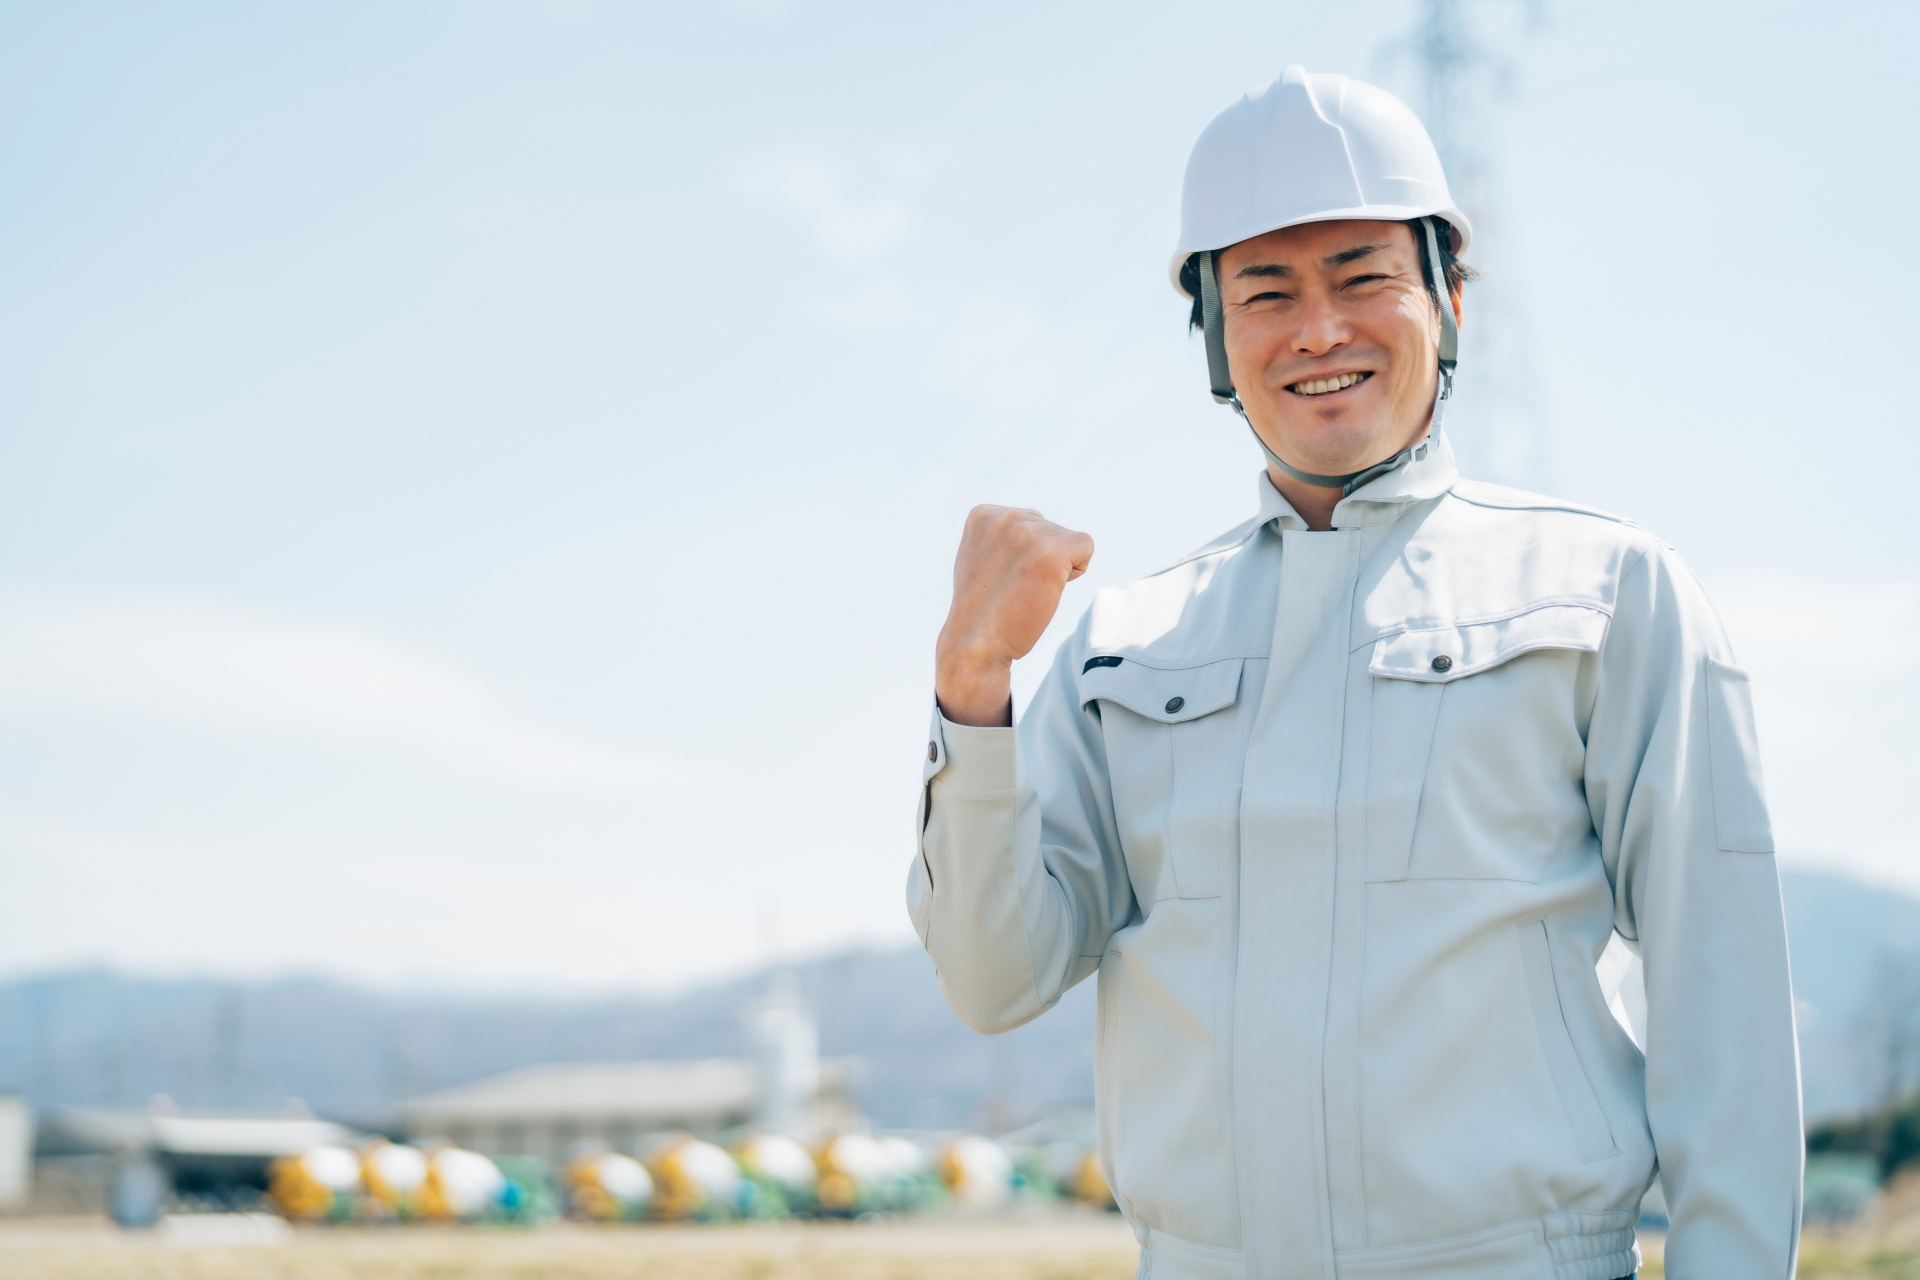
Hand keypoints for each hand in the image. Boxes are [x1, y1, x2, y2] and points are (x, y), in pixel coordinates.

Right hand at [935, 505, 1094, 726]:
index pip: (1030, 521)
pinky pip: (1086, 546)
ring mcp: (1027, 533)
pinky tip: (1049, 588)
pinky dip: (1077, 569)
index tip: (1003, 575)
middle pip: (1051, 529)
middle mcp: (1005, 517)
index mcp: (983, 515)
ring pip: (1069, 540)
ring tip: (1027, 590)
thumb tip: (1033, 529)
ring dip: (1058, 567)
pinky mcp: (1051, 552)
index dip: (1026, 553)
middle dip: (1043, 558)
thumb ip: (1000, 537)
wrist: (976, 643)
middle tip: (1016, 587)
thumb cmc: (982, 609)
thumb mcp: (979, 557)